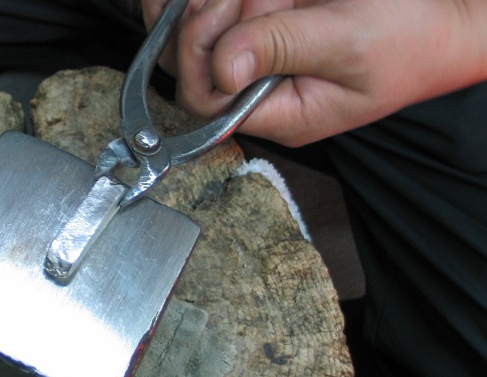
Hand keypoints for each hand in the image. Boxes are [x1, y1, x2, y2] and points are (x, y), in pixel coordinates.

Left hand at [141, 0, 486, 145]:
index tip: (225, 13)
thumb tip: (221, 68)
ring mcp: (259, 58)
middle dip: (211, 17)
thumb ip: (281, 50)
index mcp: (278, 112)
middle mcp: (259, 90)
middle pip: (188, 60)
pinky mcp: (264, 27)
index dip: (197, 54)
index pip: (203, 99)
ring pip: (198, 27)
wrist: (442, 17)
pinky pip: (221, 9)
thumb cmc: (409, 37)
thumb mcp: (346, 42)